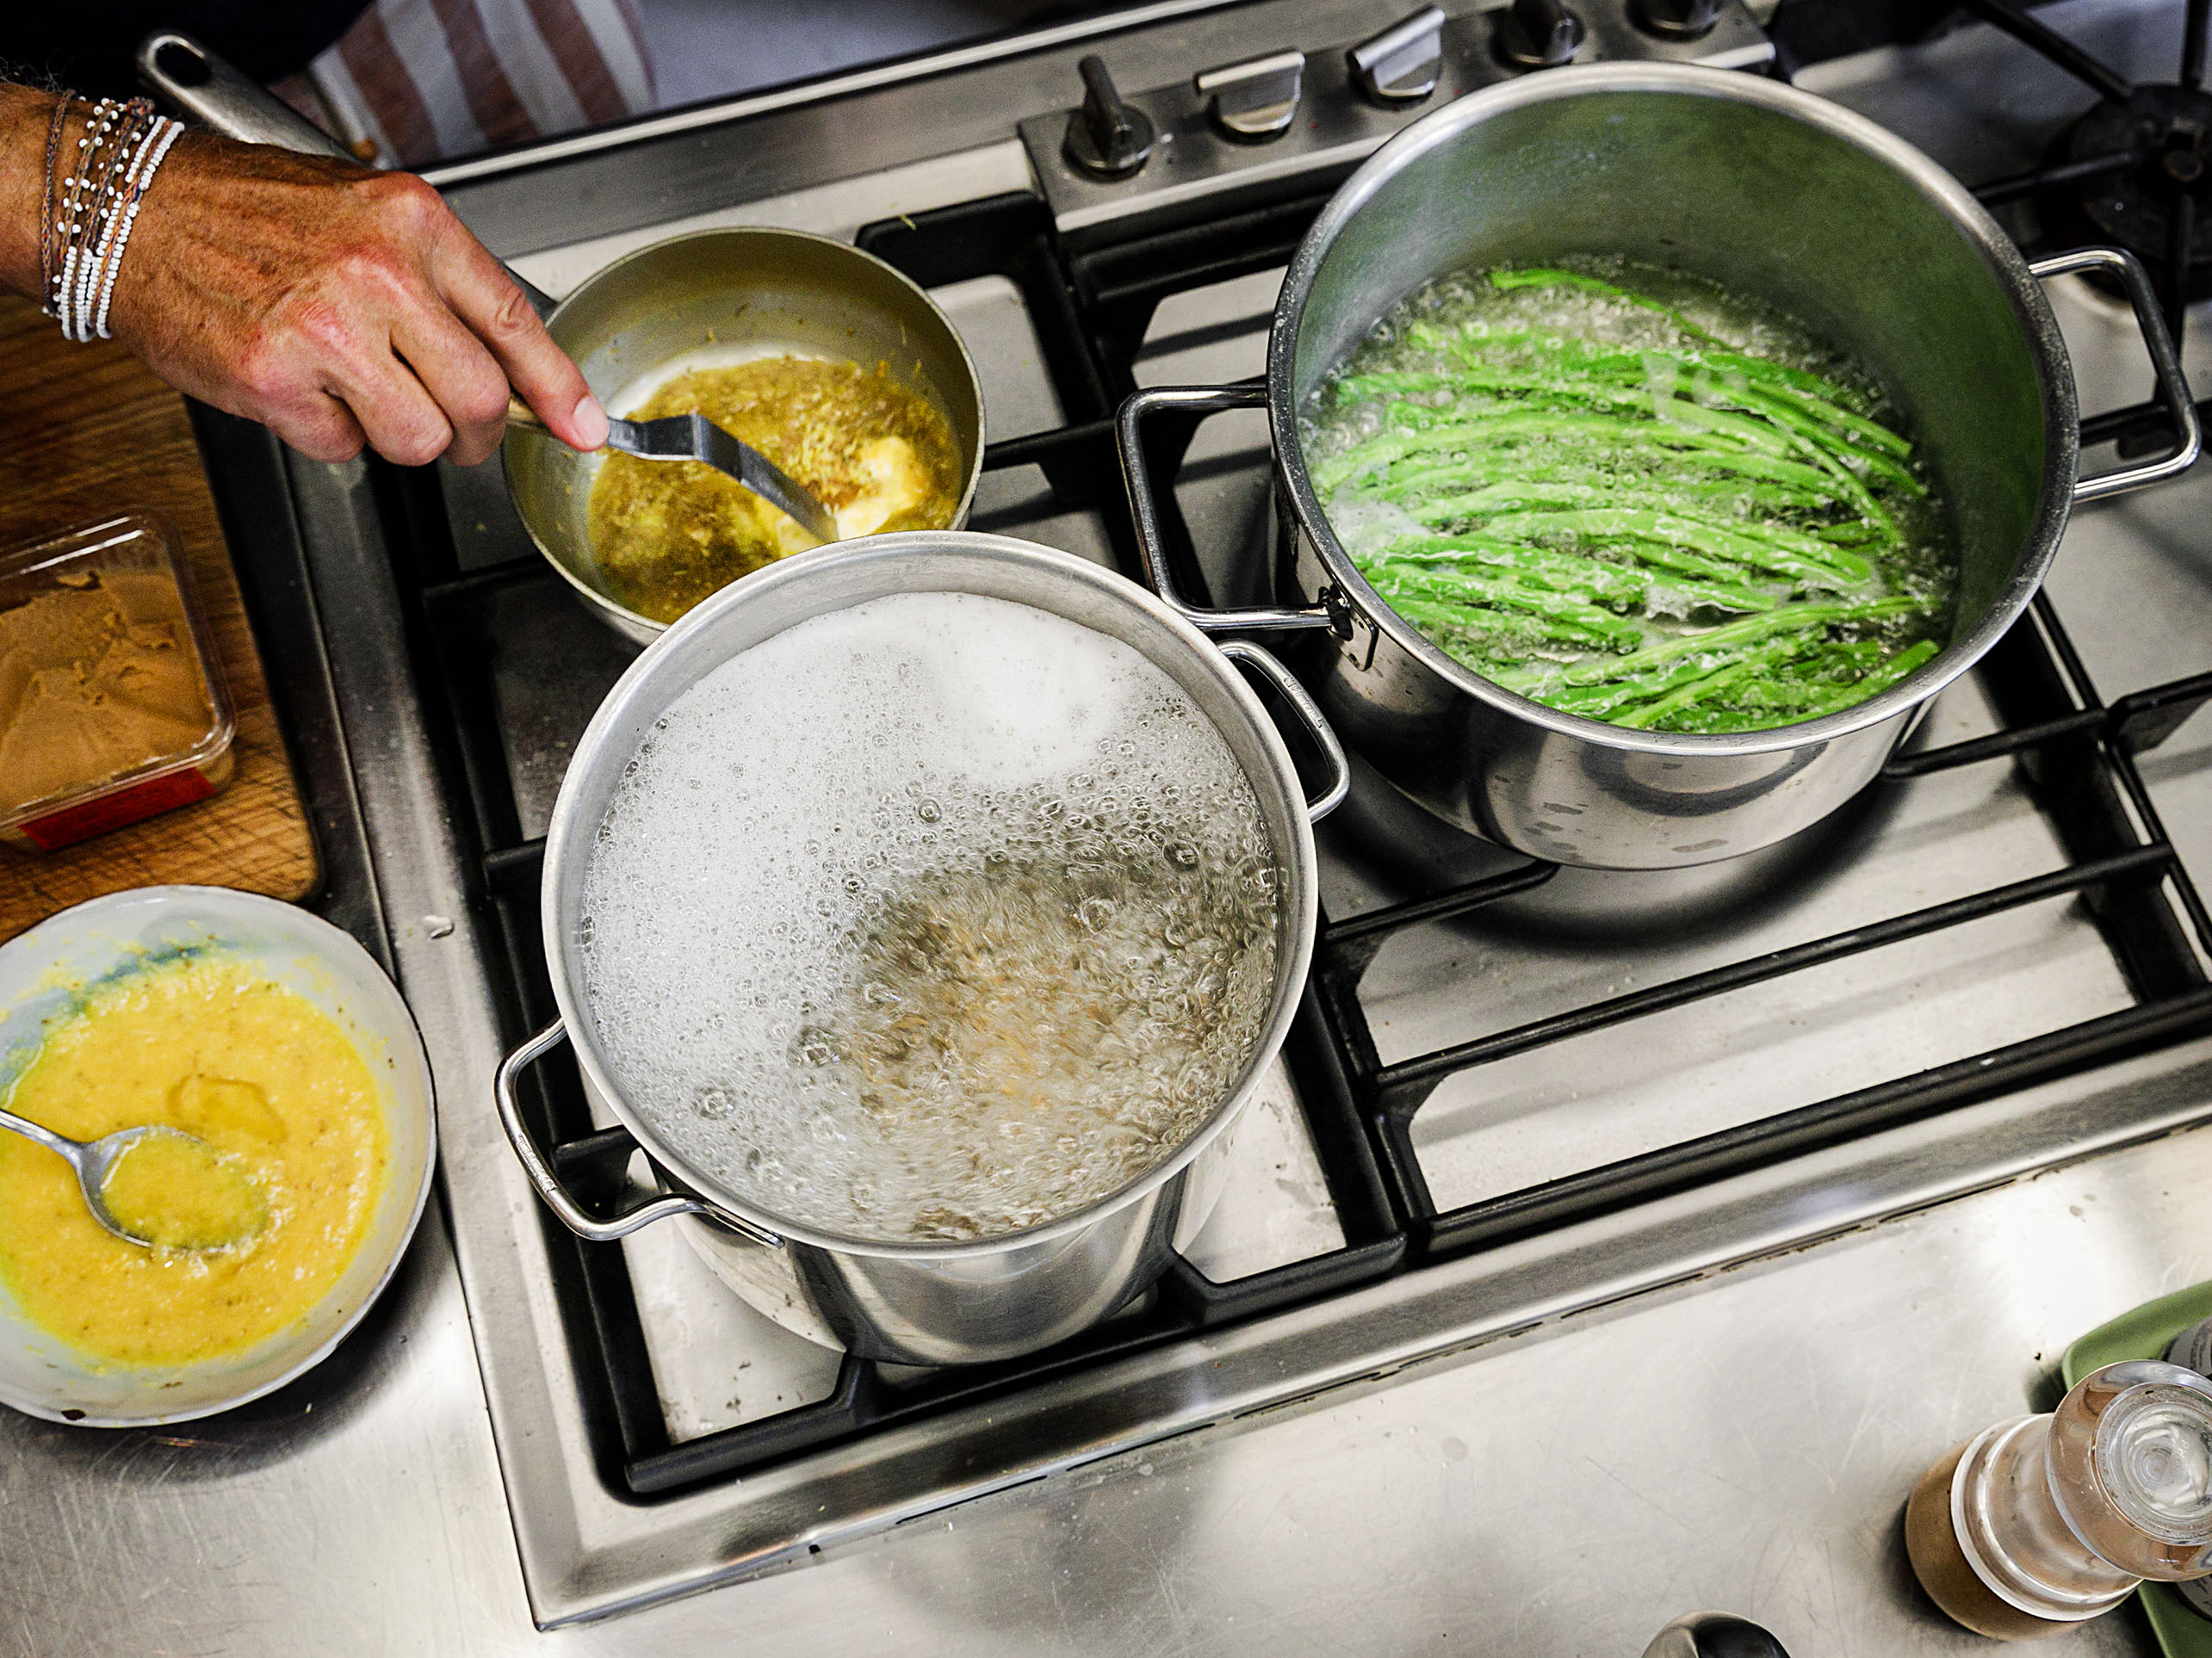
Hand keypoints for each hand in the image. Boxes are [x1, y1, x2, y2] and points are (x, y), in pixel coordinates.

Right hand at [108, 133, 605, 466]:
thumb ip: (441, 286)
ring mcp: (327, 330)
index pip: (517, 324)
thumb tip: (514, 371)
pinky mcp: (276, 379)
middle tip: (455, 432)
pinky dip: (327, 431)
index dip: (560, 390)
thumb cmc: (246, 212)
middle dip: (475, 434)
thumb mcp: (365, 216)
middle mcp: (380, 274)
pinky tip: (298, 384)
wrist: (131, 211)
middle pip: (479, 400)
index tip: (586, 428)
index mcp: (415, 225)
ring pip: (419, 439)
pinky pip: (342, 446)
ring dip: (398, 435)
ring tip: (355, 389)